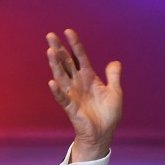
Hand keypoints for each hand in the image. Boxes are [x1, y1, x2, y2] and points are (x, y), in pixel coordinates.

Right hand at [46, 29, 121, 161]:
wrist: (103, 133)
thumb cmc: (108, 114)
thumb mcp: (115, 93)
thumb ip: (114, 77)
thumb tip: (115, 62)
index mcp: (89, 78)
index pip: (80, 58)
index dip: (75, 45)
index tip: (68, 31)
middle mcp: (78, 83)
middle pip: (66, 63)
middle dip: (59, 49)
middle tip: (50, 35)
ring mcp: (73, 95)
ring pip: (61, 76)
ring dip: (55, 64)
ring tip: (49, 51)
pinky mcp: (71, 108)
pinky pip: (63, 98)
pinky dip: (57, 91)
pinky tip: (52, 82)